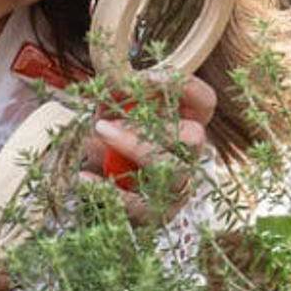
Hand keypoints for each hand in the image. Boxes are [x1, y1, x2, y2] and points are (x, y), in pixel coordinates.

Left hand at [82, 74, 214, 222]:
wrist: (103, 190)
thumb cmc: (112, 139)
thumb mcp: (112, 110)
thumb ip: (115, 92)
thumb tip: (116, 80)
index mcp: (188, 123)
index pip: (205, 101)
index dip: (183, 87)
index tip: (144, 78)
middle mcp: (190, 155)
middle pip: (194, 136)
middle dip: (155, 122)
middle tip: (118, 112)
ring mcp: (178, 186)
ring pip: (170, 169)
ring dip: (133, 148)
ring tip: (98, 132)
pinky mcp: (157, 213)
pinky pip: (139, 205)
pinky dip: (108, 190)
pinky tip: (84, 177)